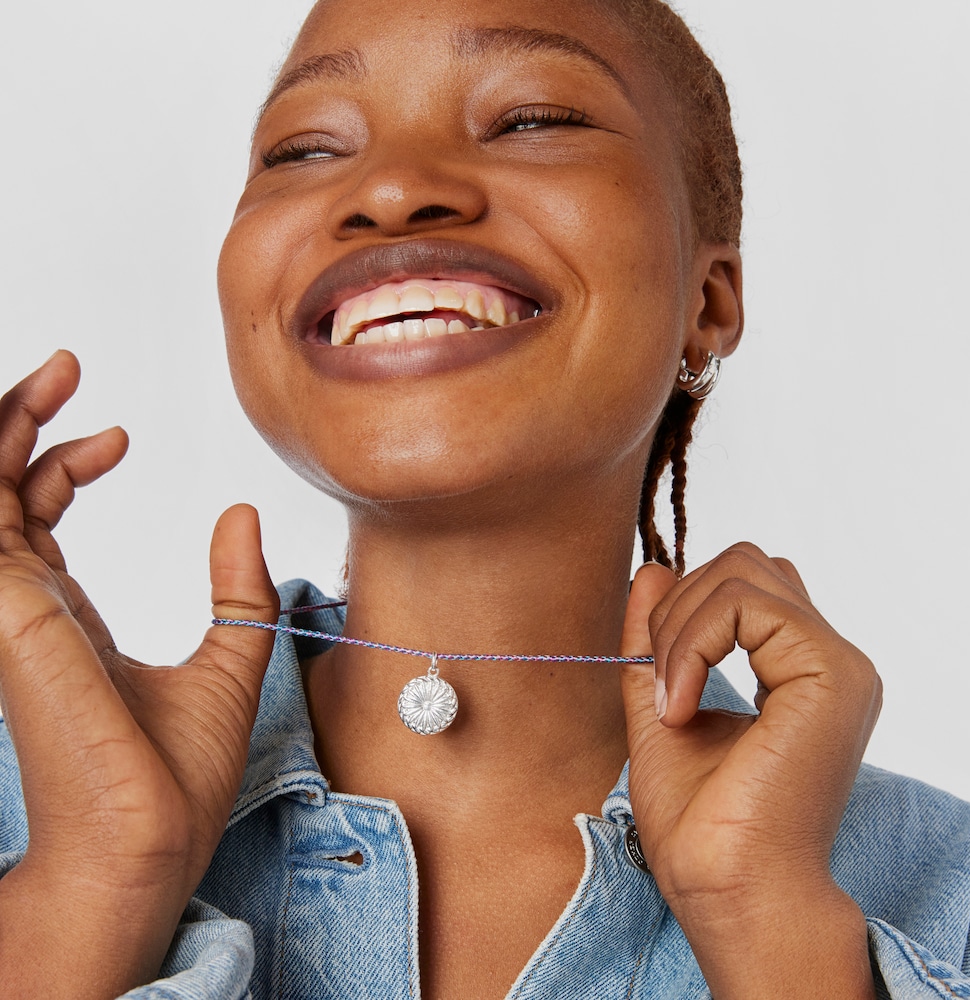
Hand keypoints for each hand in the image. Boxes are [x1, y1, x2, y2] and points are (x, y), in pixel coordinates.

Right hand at [0, 352, 277, 996]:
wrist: (151, 837)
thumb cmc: (176, 772)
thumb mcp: (228, 657)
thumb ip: (235, 586)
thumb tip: (242, 513)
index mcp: (62, 615)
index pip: (35, 515)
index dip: (65, 463)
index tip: (120, 435)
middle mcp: (24, 605)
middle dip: (21, 422)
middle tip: (68, 369)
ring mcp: (8, 607)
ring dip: (3, 425)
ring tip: (57, 374)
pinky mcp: (8, 610)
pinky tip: (28, 420)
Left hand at [618, 545, 881, 999]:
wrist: (725, 886)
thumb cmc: (699, 819)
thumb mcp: (661, 701)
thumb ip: (659, 636)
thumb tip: (653, 568)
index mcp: (799, 667)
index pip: (743, 582)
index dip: (685, 606)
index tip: (657, 674)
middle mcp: (828, 658)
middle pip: (743, 560)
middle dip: (678, 607)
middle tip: (660, 683)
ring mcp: (837, 662)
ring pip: (740, 570)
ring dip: (679, 626)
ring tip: (668, 698)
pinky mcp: (831, 672)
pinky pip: (745, 603)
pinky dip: (691, 643)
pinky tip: (680, 705)